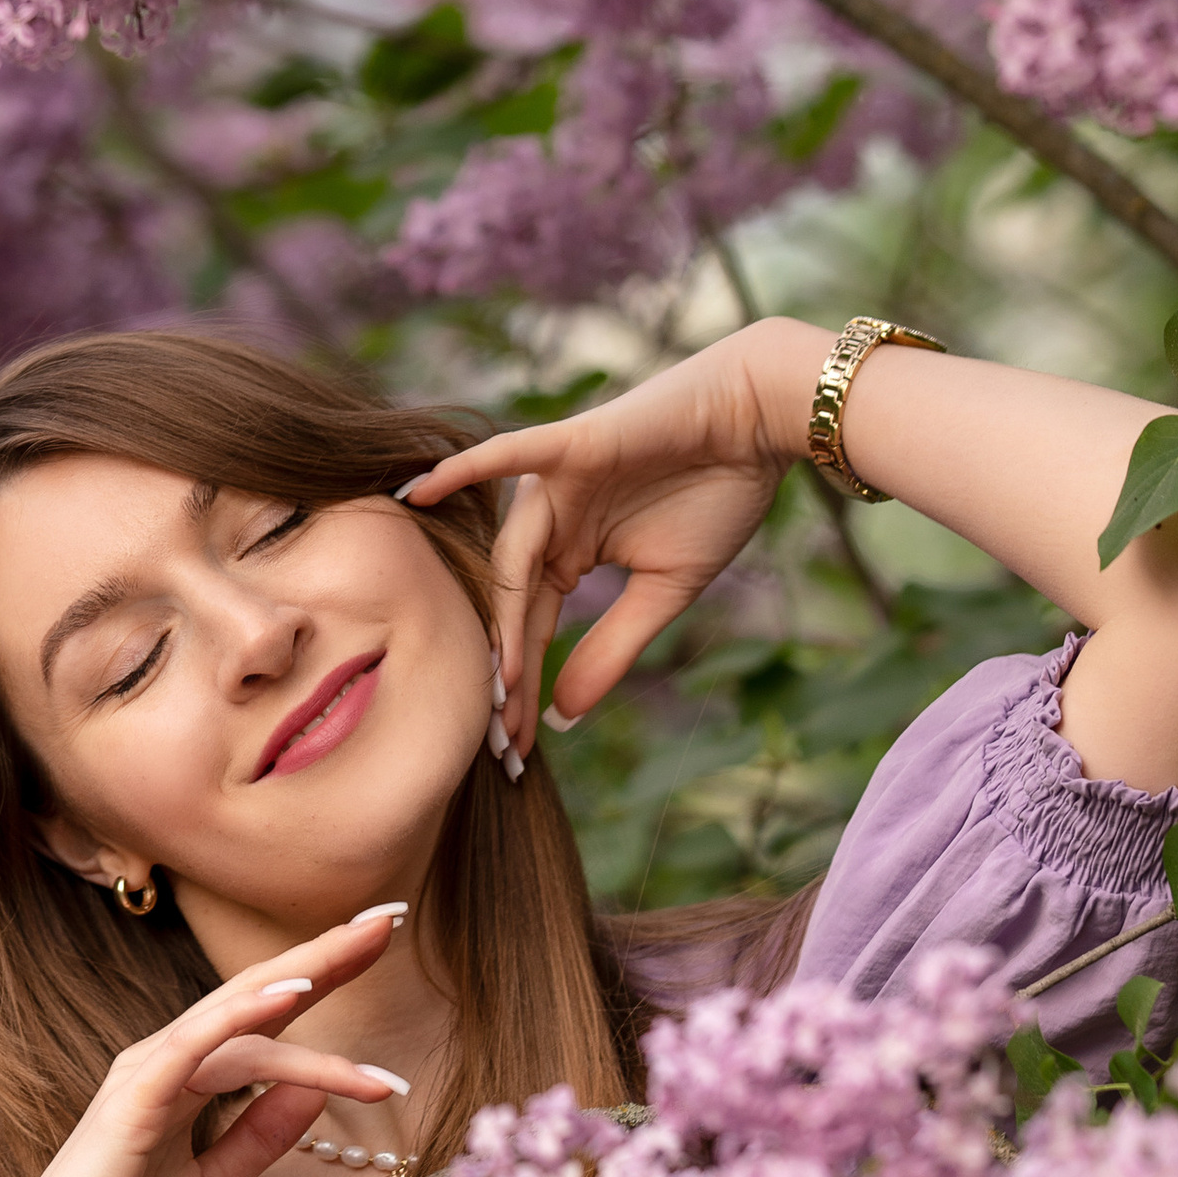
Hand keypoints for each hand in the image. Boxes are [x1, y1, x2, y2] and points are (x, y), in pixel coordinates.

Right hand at [0, 906, 414, 1176]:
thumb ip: (259, 1137)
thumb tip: (316, 1092)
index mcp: (186, 1076)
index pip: (268, 1016)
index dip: (325, 977)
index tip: (381, 947)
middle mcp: (167, 1059)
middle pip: (259, 992)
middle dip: (327, 953)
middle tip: (391, 914)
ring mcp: (147, 1074)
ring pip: (241, 1015)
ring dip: (306, 977)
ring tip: (364, 943)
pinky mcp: (134, 1101)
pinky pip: (199, 1046)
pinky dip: (247, 1014)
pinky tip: (296, 993)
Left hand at [402, 328, 798, 751]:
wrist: (758, 423)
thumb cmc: (717, 497)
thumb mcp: (664, 591)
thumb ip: (611, 648)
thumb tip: (562, 717)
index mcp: (567, 555)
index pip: (529, 631)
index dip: (521, 690)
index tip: (514, 753)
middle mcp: (549, 522)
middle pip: (509, 606)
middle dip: (505, 676)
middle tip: (499, 743)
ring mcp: (552, 483)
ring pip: (511, 559)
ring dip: (504, 622)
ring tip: (502, 686)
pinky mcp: (570, 444)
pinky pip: (507, 455)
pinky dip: (463, 468)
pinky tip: (419, 489)